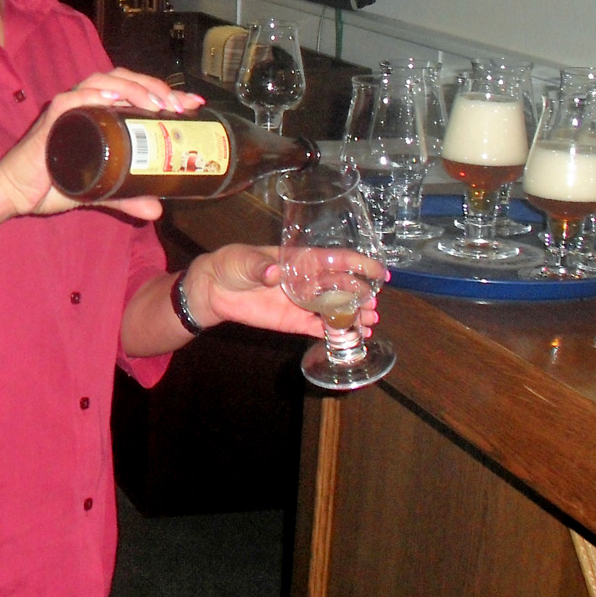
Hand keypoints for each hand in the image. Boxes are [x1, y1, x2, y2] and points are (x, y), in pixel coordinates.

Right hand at [0, 67, 205, 220]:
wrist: (15, 195)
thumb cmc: (52, 183)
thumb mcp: (99, 190)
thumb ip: (126, 197)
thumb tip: (157, 211)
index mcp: (96, 112)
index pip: (133, 90)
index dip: (163, 92)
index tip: (192, 105)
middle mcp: (83, 103)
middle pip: (123, 79)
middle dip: (156, 88)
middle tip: (179, 107)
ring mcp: (67, 109)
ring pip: (103, 82)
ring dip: (134, 89)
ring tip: (157, 105)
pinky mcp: (51, 120)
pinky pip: (73, 99)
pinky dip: (95, 96)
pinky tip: (115, 99)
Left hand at [192, 245, 383, 337]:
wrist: (214, 288)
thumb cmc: (231, 264)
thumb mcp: (245, 260)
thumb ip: (260, 267)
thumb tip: (274, 274)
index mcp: (301, 260)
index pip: (336, 260)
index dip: (359, 264)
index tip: (380, 272)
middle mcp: (307, 280)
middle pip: (341, 287)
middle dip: (361, 295)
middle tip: (374, 306)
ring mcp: (302, 301)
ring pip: (335, 308)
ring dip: (354, 315)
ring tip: (370, 323)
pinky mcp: (293, 320)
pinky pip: (319, 327)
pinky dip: (336, 332)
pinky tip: (354, 336)